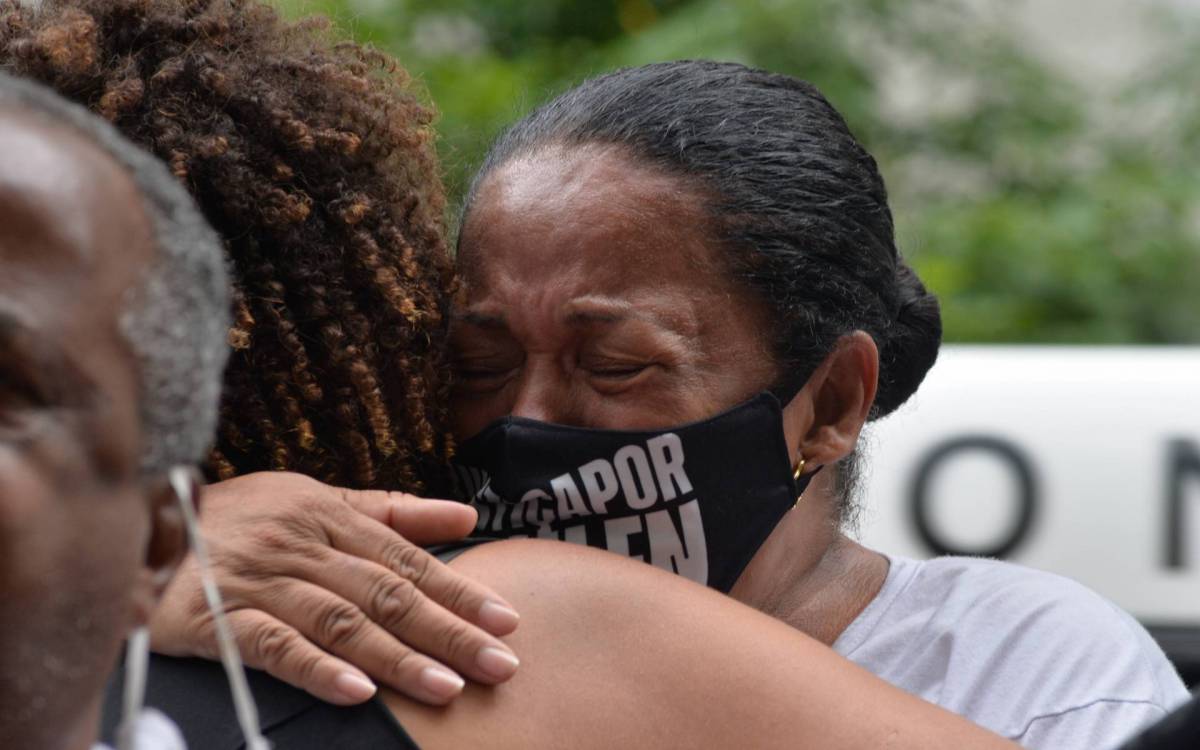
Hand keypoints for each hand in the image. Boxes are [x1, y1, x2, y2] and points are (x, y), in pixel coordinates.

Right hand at [149, 471, 520, 705]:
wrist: (135, 530)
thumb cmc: (238, 517)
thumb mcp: (314, 498)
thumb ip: (391, 511)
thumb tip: (466, 515)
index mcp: (328, 514)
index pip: (408, 558)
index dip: (459, 590)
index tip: (506, 620)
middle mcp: (300, 544)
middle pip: (386, 592)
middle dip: (449, 630)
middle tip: (500, 663)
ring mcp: (258, 581)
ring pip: (341, 620)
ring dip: (398, 657)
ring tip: (447, 686)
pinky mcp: (214, 619)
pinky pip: (273, 645)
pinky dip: (318, 668)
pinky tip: (359, 694)